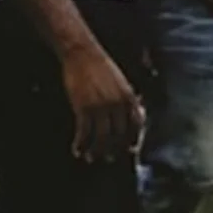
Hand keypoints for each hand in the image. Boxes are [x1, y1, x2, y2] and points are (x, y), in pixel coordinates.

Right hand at [59, 42, 141, 161]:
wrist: (83, 53)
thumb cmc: (101, 67)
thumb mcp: (121, 82)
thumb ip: (127, 99)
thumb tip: (132, 114)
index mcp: (129, 97)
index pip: (136, 124)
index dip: (133, 139)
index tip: (130, 149)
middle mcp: (118, 104)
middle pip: (120, 134)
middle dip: (115, 149)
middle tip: (110, 159)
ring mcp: (101, 107)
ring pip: (102, 137)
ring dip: (97, 151)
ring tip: (92, 158)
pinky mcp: (84, 107)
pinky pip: (84, 132)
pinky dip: (81, 144)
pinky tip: (77, 150)